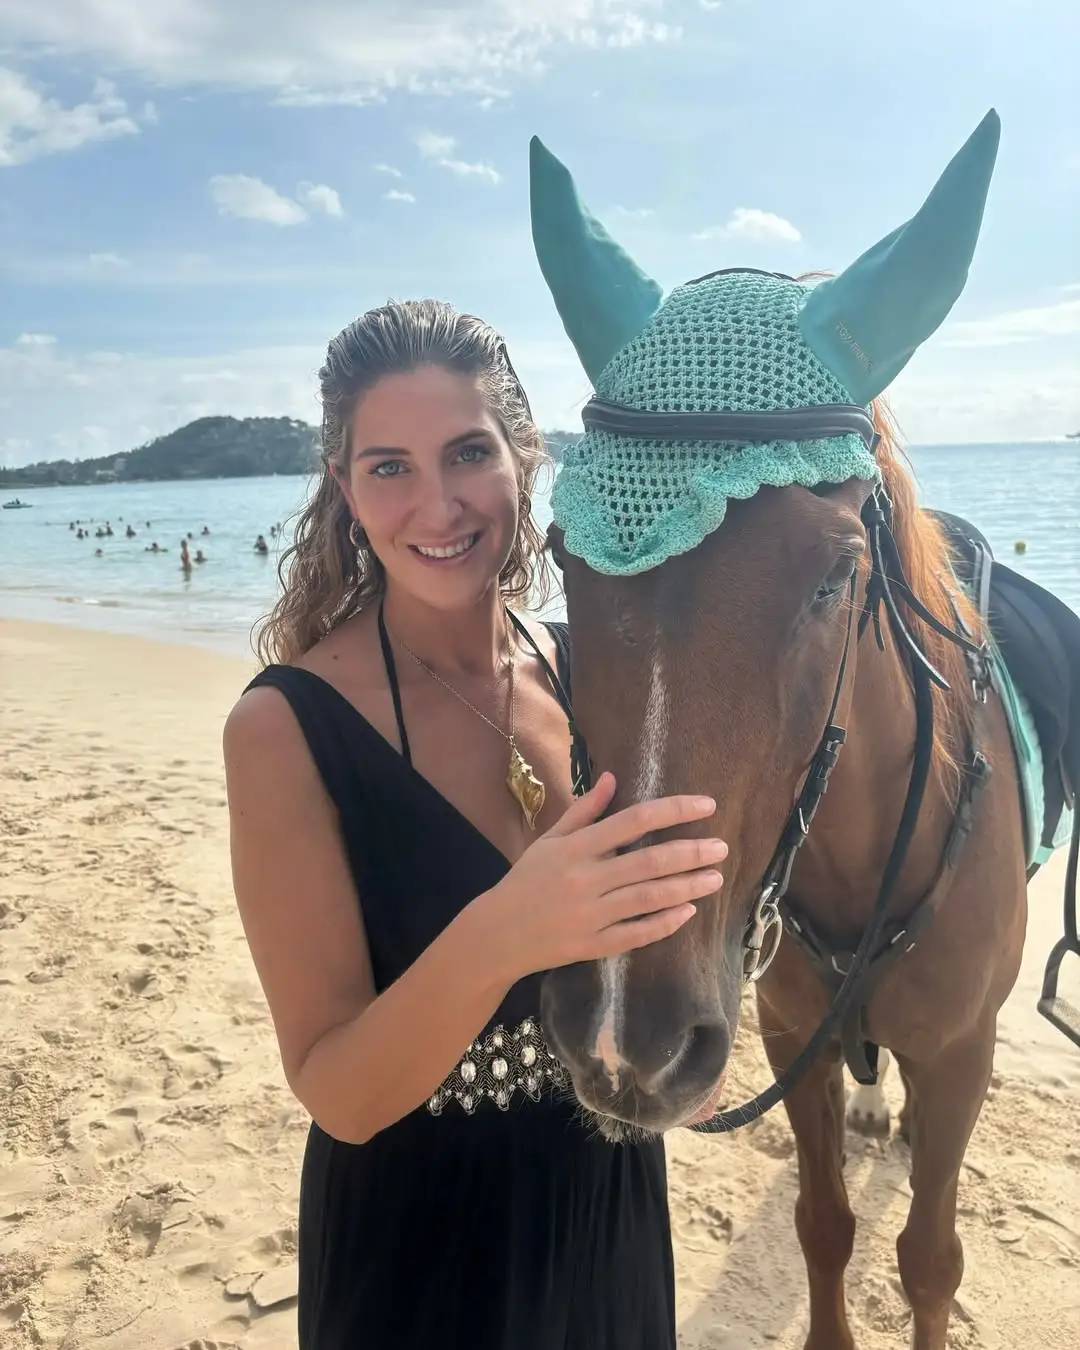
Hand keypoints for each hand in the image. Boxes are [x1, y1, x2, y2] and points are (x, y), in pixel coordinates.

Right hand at [473, 772, 726, 983]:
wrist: (497, 934)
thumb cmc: (526, 881)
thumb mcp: (550, 840)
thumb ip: (583, 811)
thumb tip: (612, 777)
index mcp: (575, 847)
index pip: (633, 821)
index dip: (674, 811)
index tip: (706, 806)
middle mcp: (585, 879)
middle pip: (649, 861)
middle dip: (691, 852)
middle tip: (722, 847)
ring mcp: (590, 914)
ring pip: (649, 898)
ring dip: (687, 886)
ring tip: (715, 877)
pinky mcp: (593, 945)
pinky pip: (637, 933)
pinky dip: (664, 923)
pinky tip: (688, 911)